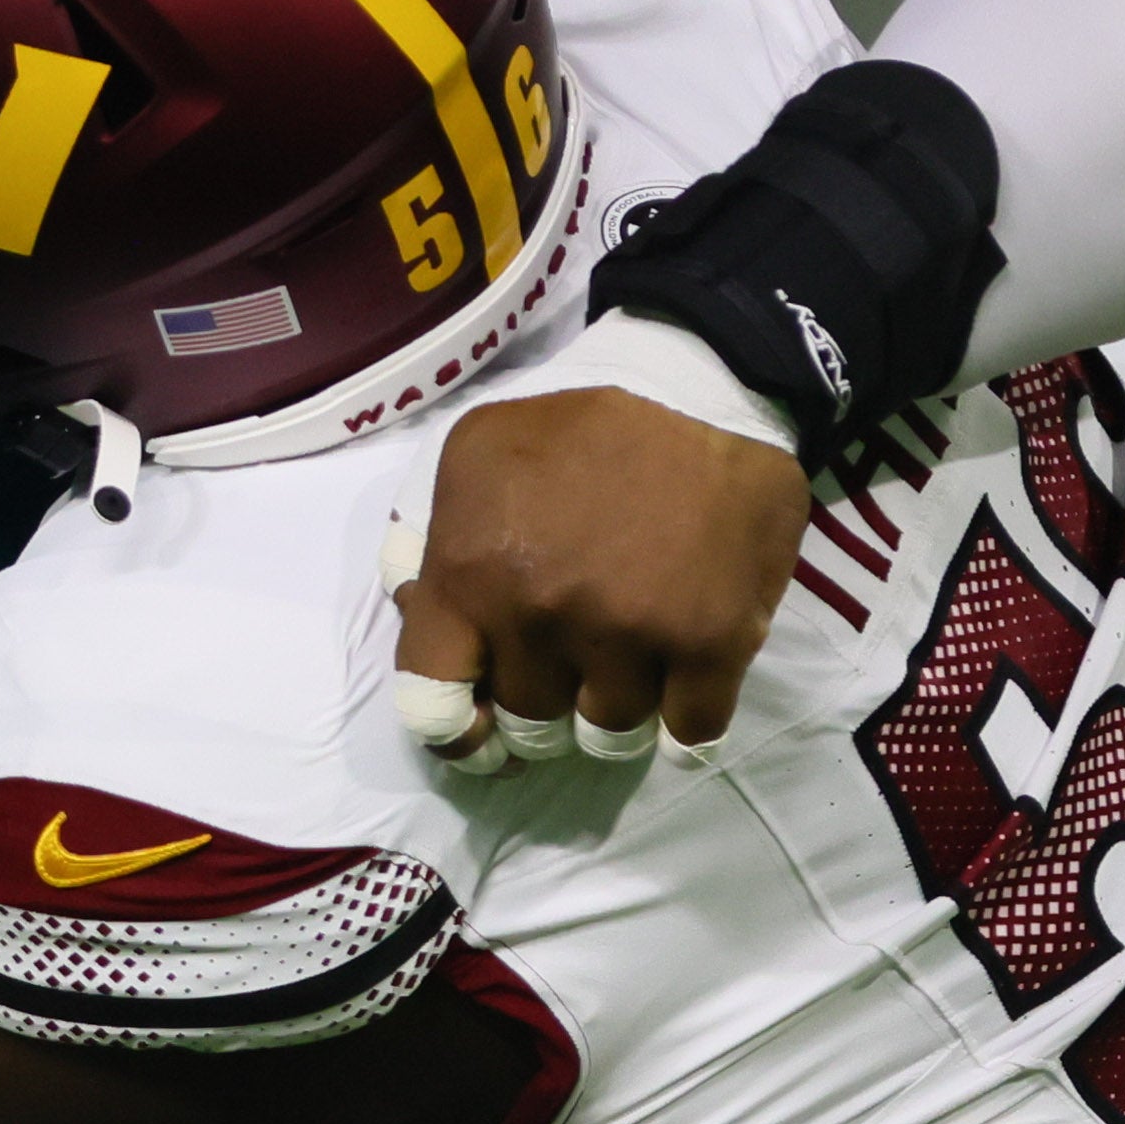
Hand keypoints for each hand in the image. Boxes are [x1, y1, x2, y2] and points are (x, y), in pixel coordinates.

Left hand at [393, 382, 810, 763]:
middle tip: (571, 671)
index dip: (457, 737)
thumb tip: (414, 608)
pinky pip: (692, 733)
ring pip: (609, 735)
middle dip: (547, 709)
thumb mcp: (473, 458)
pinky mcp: (710, 643)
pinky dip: (688, 723)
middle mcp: (541, 616)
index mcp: (471, 575)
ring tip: (631, 667)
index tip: (483, 735)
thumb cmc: (580, 428)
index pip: (434, 708)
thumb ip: (433, 541)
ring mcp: (629, 634)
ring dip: (616, 713)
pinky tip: (685, 684)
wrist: (702, 387)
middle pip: (532, 725)